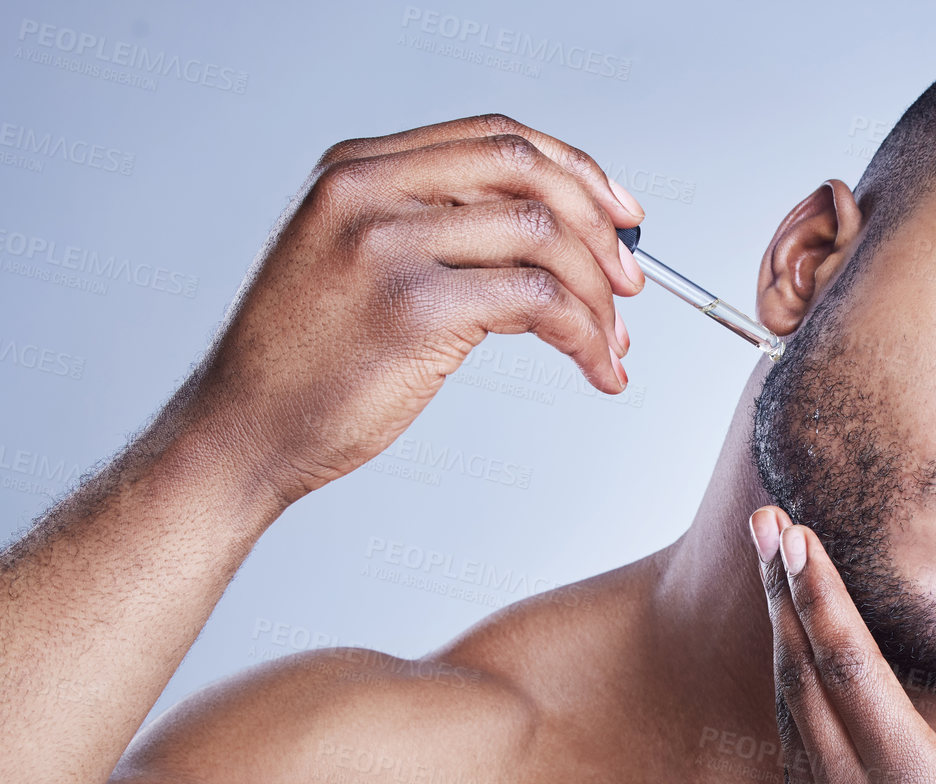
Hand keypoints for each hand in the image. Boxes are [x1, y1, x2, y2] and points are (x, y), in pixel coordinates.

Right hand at [172, 114, 644, 504]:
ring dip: (598, 295)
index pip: (496, 137)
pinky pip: (537, 299)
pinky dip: (585, 335)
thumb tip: (549, 241)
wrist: (243, 430)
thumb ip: (436, 234)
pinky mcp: (413, 306)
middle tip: (630, 284)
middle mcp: (368, 190)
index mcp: (358, 169)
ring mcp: (387, 244)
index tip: (621, 214)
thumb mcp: (358, 265)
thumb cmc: (307, 364)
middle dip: (600, 226)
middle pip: (528, 170)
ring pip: (543, 236)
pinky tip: (595, 367)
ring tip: (611, 344)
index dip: (575, 170)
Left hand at [750, 506, 935, 783]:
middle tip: (764, 526)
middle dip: (785, 592)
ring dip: (782, 650)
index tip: (793, 535)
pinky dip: (789, 718)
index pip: (850, 662)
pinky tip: (793, 696)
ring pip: (788, 720)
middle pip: (802, 673)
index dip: (818, 590)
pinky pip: (790, 774)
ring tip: (777, 591)